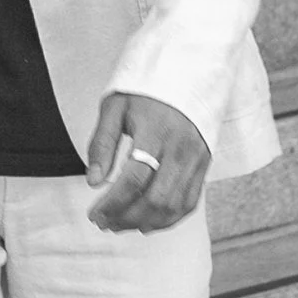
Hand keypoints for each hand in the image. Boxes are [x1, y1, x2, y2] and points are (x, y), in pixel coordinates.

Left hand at [85, 91, 208, 231]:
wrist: (187, 73)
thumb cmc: (146, 90)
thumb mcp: (115, 106)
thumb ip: (102, 143)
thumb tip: (93, 181)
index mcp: (156, 131)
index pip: (134, 179)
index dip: (112, 203)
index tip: (94, 214)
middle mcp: (180, 148)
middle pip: (156, 199)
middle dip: (126, 218)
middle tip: (104, 223)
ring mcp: (196, 159)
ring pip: (174, 206)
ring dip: (145, 223)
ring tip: (121, 224)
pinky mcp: (204, 165)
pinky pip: (189, 202)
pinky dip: (168, 219)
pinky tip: (147, 221)